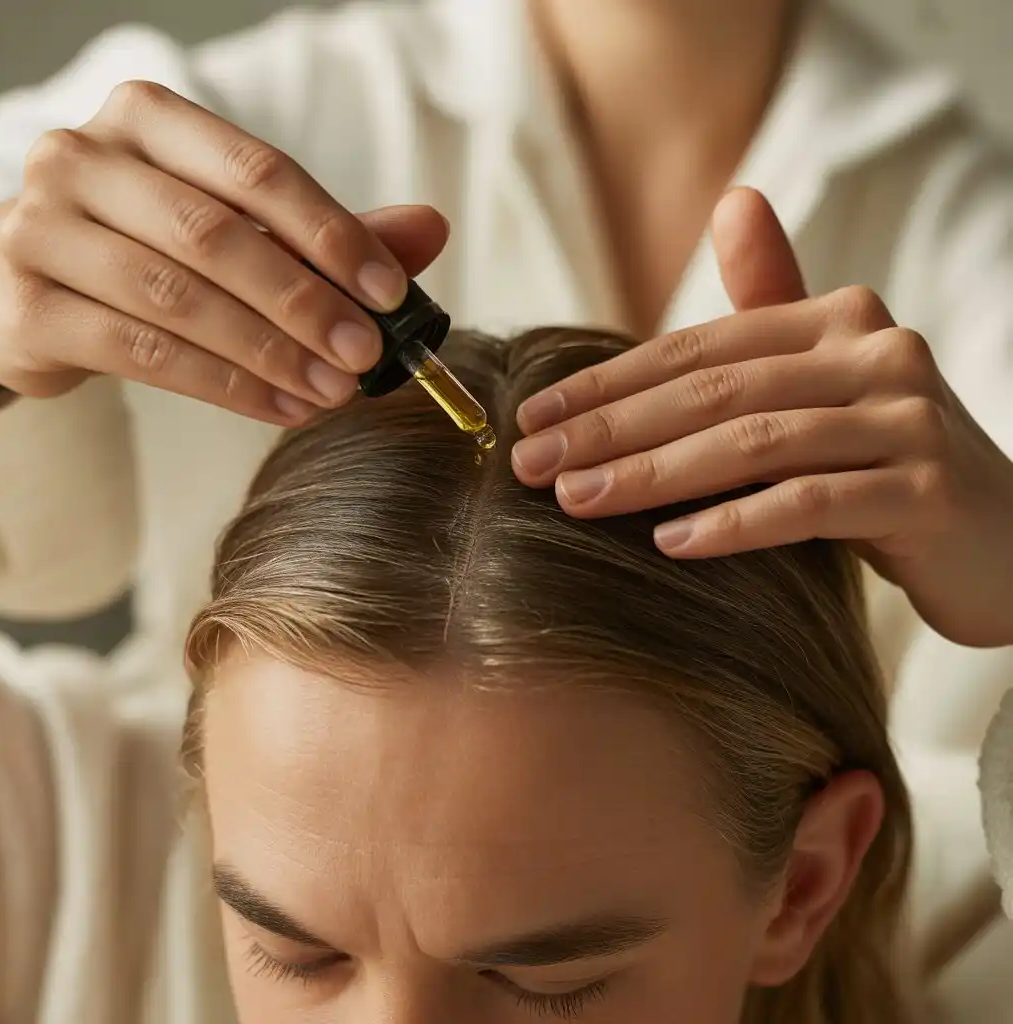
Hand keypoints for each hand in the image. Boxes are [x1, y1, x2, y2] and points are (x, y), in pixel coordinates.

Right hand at [0, 80, 448, 423]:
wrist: (33, 287)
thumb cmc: (149, 247)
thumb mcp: (237, 226)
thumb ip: (324, 231)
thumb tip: (431, 228)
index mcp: (149, 121)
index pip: (256, 169)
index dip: (331, 233)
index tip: (390, 292)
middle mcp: (84, 159)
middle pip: (214, 235)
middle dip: (303, 302)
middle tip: (365, 354)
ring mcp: (41, 230)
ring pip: (177, 299)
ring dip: (270, 354)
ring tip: (332, 390)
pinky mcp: (27, 308)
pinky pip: (144, 353)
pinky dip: (226, 387)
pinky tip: (281, 408)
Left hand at [512, 188, 1012, 648]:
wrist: (1006, 538)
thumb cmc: (888, 464)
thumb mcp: (826, 384)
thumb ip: (774, 306)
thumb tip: (733, 200)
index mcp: (835, 320)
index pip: (696, 350)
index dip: (607, 383)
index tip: (533, 417)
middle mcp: (875, 352)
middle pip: (713, 391)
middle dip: (610, 429)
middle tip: (531, 464)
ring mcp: (906, 419)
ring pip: (754, 441)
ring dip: (653, 474)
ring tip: (575, 502)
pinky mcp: (926, 490)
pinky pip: (812, 503)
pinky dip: (737, 522)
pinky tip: (671, 543)